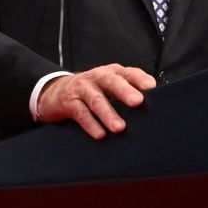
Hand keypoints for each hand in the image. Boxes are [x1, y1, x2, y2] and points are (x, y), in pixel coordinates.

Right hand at [36, 65, 154, 138]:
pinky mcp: (68, 102)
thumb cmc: (91, 90)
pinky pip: (81, 113)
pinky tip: (100, 135)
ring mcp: (82, 89)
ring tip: (120, 128)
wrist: (54, 92)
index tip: (151, 87)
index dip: (139, 78)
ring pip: (97, 100)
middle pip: (112, 82)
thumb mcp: (109, 87)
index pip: (128, 73)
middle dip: (125, 92)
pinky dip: (91, 124)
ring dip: (109, 114)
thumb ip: (128, 91)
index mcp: (112, 72)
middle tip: (137, 102)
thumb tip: (153, 107)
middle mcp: (98, 77)